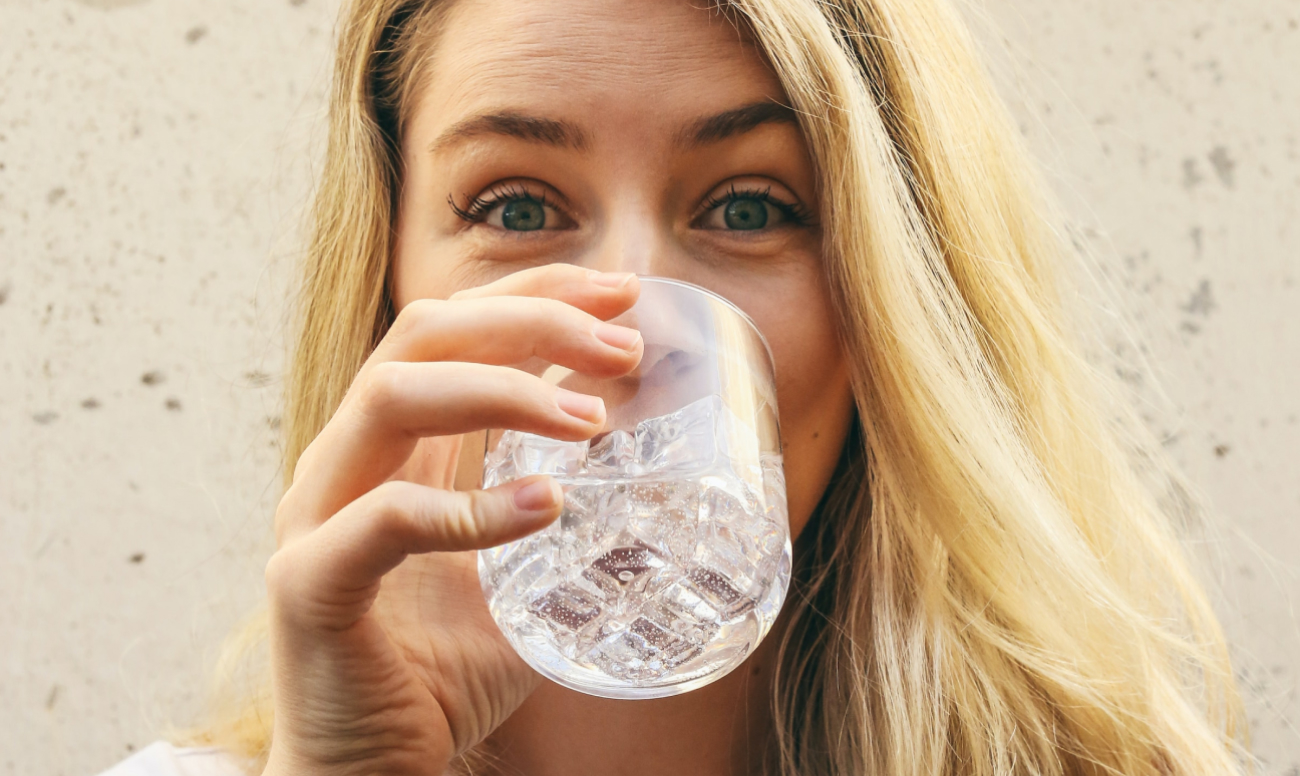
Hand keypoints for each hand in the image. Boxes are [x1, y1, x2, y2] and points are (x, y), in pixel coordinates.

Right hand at [261, 265, 641, 774]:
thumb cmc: (440, 668)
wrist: (368, 767)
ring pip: (392, 398)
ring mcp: (316, 515)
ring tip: (593, 420)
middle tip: (622, 346)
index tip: (620, 292)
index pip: (453, 328)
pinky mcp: (309, 583)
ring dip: (503, 391)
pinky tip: (544, 507)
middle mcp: (345, 460)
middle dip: (529, 321)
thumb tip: (652, 480)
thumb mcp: (516, 574)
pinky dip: (468, 508)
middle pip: (422, 336)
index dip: (533, 292)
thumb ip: (555, 516)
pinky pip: (384, 520)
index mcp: (390, 445)